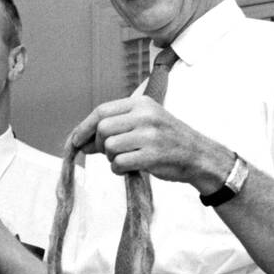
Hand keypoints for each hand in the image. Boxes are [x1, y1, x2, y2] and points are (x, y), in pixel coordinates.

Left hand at [69, 96, 224, 188]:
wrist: (198, 156)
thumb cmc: (168, 141)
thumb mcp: (145, 124)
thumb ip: (115, 129)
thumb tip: (78, 140)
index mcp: (142, 103)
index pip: (102, 111)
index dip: (84, 127)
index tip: (74, 140)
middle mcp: (145, 115)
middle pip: (102, 129)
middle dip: (98, 145)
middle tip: (110, 154)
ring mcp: (149, 135)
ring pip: (108, 147)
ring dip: (111, 159)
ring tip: (125, 160)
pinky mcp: (152, 155)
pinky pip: (118, 163)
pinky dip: (119, 170)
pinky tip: (131, 169)